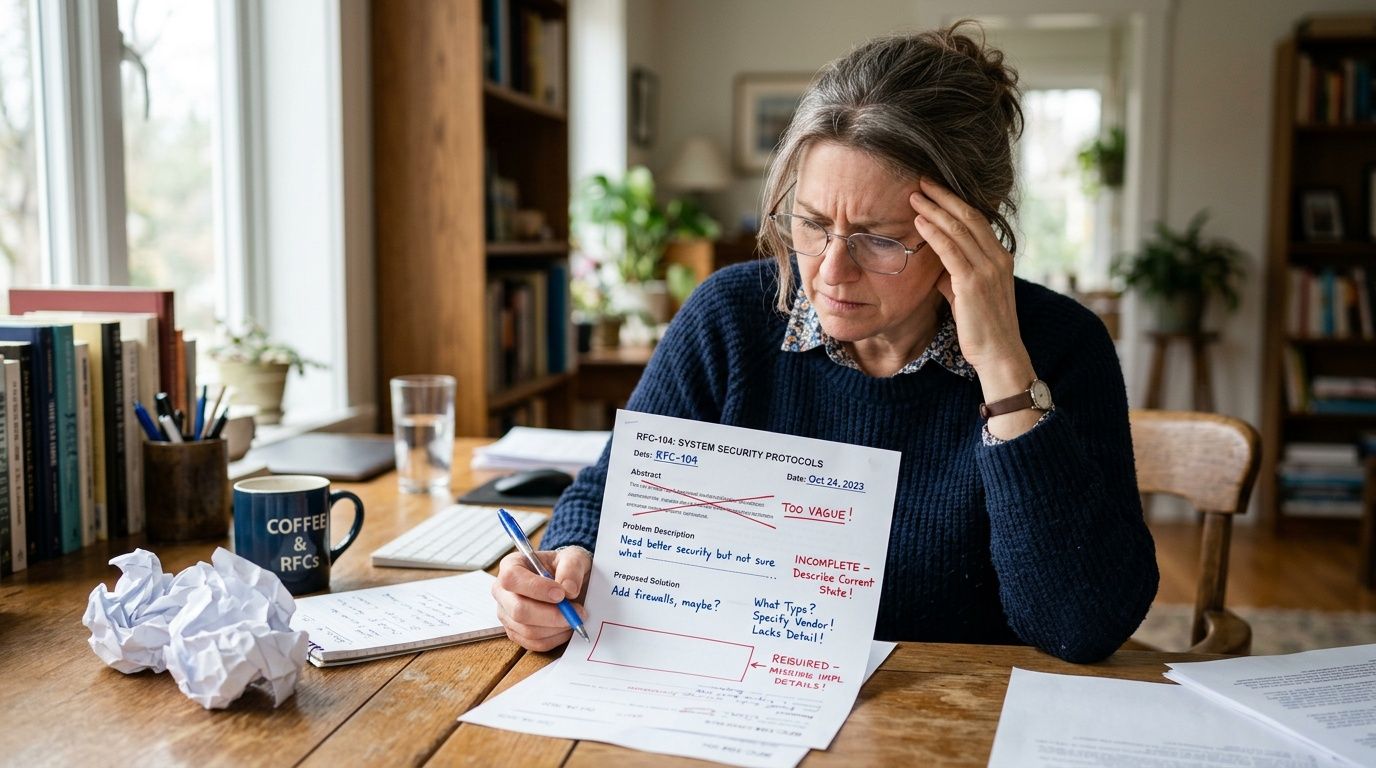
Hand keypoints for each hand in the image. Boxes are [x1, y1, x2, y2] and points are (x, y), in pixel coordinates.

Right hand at [491, 546, 590, 650]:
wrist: (567, 584)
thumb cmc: (565, 567)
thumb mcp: (574, 557)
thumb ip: (572, 568)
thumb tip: (568, 589)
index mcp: (511, 566)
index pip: (512, 578)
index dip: (536, 588)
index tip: (561, 593)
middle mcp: (503, 592)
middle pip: (518, 610)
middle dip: (551, 615)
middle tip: (576, 612)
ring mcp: (507, 615)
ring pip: (528, 630)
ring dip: (557, 627)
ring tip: (575, 617)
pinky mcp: (516, 633)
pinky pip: (534, 644)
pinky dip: (555, 638)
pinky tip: (566, 627)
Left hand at [911, 179, 1039, 438]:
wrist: (998, 354)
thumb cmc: (981, 327)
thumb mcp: (967, 294)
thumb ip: (954, 274)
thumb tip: (935, 262)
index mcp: (1000, 257)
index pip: (976, 220)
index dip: (954, 202)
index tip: (933, 189)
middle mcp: (998, 258)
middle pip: (968, 217)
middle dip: (943, 197)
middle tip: (920, 181)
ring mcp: (988, 269)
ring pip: (959, 229)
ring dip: (934, 210)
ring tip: (914, 196)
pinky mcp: (973, 283)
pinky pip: (951, 250)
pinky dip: (935, 233)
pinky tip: (920, 223)